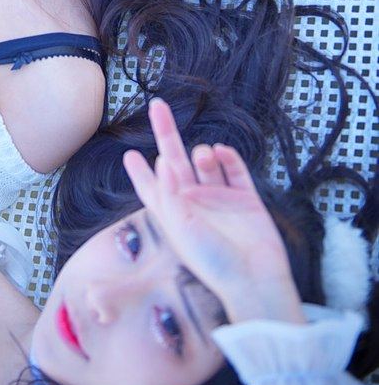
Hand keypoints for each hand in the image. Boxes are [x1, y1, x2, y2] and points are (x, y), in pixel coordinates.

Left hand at [123, 98, 305, 324]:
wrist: (254, 279)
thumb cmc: (211, 260)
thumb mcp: (180, 227)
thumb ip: (169, 192)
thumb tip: (162, 160)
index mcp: (174, 212)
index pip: (152, 187)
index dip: (140, 173)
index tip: (130, 155)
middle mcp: (195, 202)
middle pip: (176, 160)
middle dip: (167, 134)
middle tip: (157, 106)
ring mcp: (221, 198)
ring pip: (206, 161)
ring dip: (201, 152)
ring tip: (202, 155)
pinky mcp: (246, 198)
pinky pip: (234, 169)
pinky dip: (227, 156)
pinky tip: (221, 152)